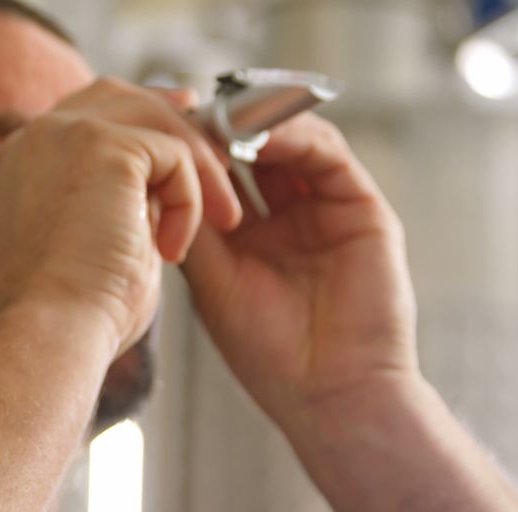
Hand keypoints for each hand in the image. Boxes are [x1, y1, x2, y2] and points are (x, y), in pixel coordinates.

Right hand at [0, 78, 241, 353]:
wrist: (52, 331)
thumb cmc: (74, 311)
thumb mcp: (98, 241)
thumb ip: (121, 202)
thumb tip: (163, 190)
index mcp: (27, 160)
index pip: (90, 112)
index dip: (142, 120)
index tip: (187, 141)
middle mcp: (37, 136)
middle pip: (119, 96)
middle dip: (175, 121)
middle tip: (223, 158)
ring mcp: (65, 134)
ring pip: (155, 119)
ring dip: (198, 167)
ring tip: (221, 220)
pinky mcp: (100, 145)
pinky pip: (172, 153)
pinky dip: (189, 199)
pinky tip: (175, 249)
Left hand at [181, 113, 419, 423]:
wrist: (328, 393)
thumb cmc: (264, 350)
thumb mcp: (211, 278)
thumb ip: (192, 224)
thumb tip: (156, 173)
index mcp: (249, 235)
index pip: (220, 173)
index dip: (192, 150)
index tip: (158, 132)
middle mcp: (287, 216)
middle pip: (254, 150)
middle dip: (220, 129)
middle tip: (186, 112)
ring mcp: (325, 209)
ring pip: (290, 142)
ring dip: (254, 125)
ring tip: (218, 121)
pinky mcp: (362, 208)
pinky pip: (327, 155)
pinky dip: (293, 137)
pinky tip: (258, 136)